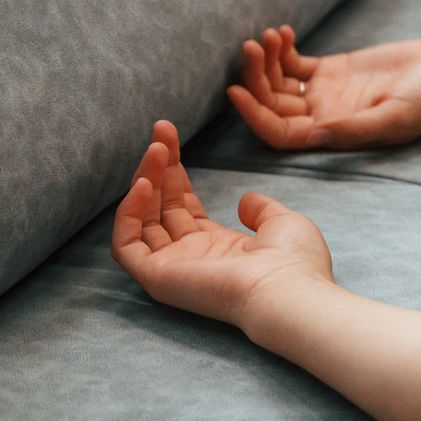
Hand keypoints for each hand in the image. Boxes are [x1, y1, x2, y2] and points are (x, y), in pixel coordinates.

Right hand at [111, 120, 334, 330]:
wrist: (289, 291)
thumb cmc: (295, 262)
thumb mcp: (282, 223)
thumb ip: (261, 210)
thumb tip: (245, 200)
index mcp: (219, 248)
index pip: (184, 206)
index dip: (176, 172)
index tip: (171, 138)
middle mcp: (192, 258)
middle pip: (161, 207)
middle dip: (159, 167)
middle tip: (161, 129)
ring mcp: (173, 269)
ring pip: (142, 220)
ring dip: (144, 180)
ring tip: (156, 148)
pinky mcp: (158, 278)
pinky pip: (126, 245)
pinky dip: (128, 214)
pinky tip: (143, 184)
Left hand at [226, 25, 420, 149]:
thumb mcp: (394, 117)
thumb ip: (354, 128)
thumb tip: (316, 135)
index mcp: (333, 135)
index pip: (279, 133)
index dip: (253, 116)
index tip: (236, 90)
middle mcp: (322, 117)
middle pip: (272, 103)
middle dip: (256, 77)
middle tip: (252, 47)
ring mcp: (325, 93)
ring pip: (278, 81)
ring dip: (266, 60)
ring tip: (268, 35)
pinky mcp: (333, 69)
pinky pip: (295, 62)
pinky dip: (283, 48)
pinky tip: (284, 32)